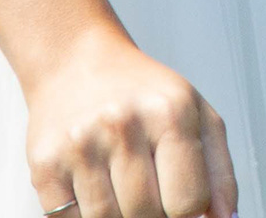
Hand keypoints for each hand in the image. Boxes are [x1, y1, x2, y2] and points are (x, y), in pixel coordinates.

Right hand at [25, 24, 237, 217]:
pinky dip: (86, 217)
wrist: (76, 62)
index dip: (190, 216)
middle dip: (154, 215)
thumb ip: (220, 174)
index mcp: (170, 112)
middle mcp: (122, 124)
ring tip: (122, 188)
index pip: (189, 204)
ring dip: (120, 217)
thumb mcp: (197, 116)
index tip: (183, 209)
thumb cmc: (143, 94)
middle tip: (150, 193)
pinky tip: (95, 188)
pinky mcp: (45, 165)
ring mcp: (80, 145)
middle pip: (148, 216)